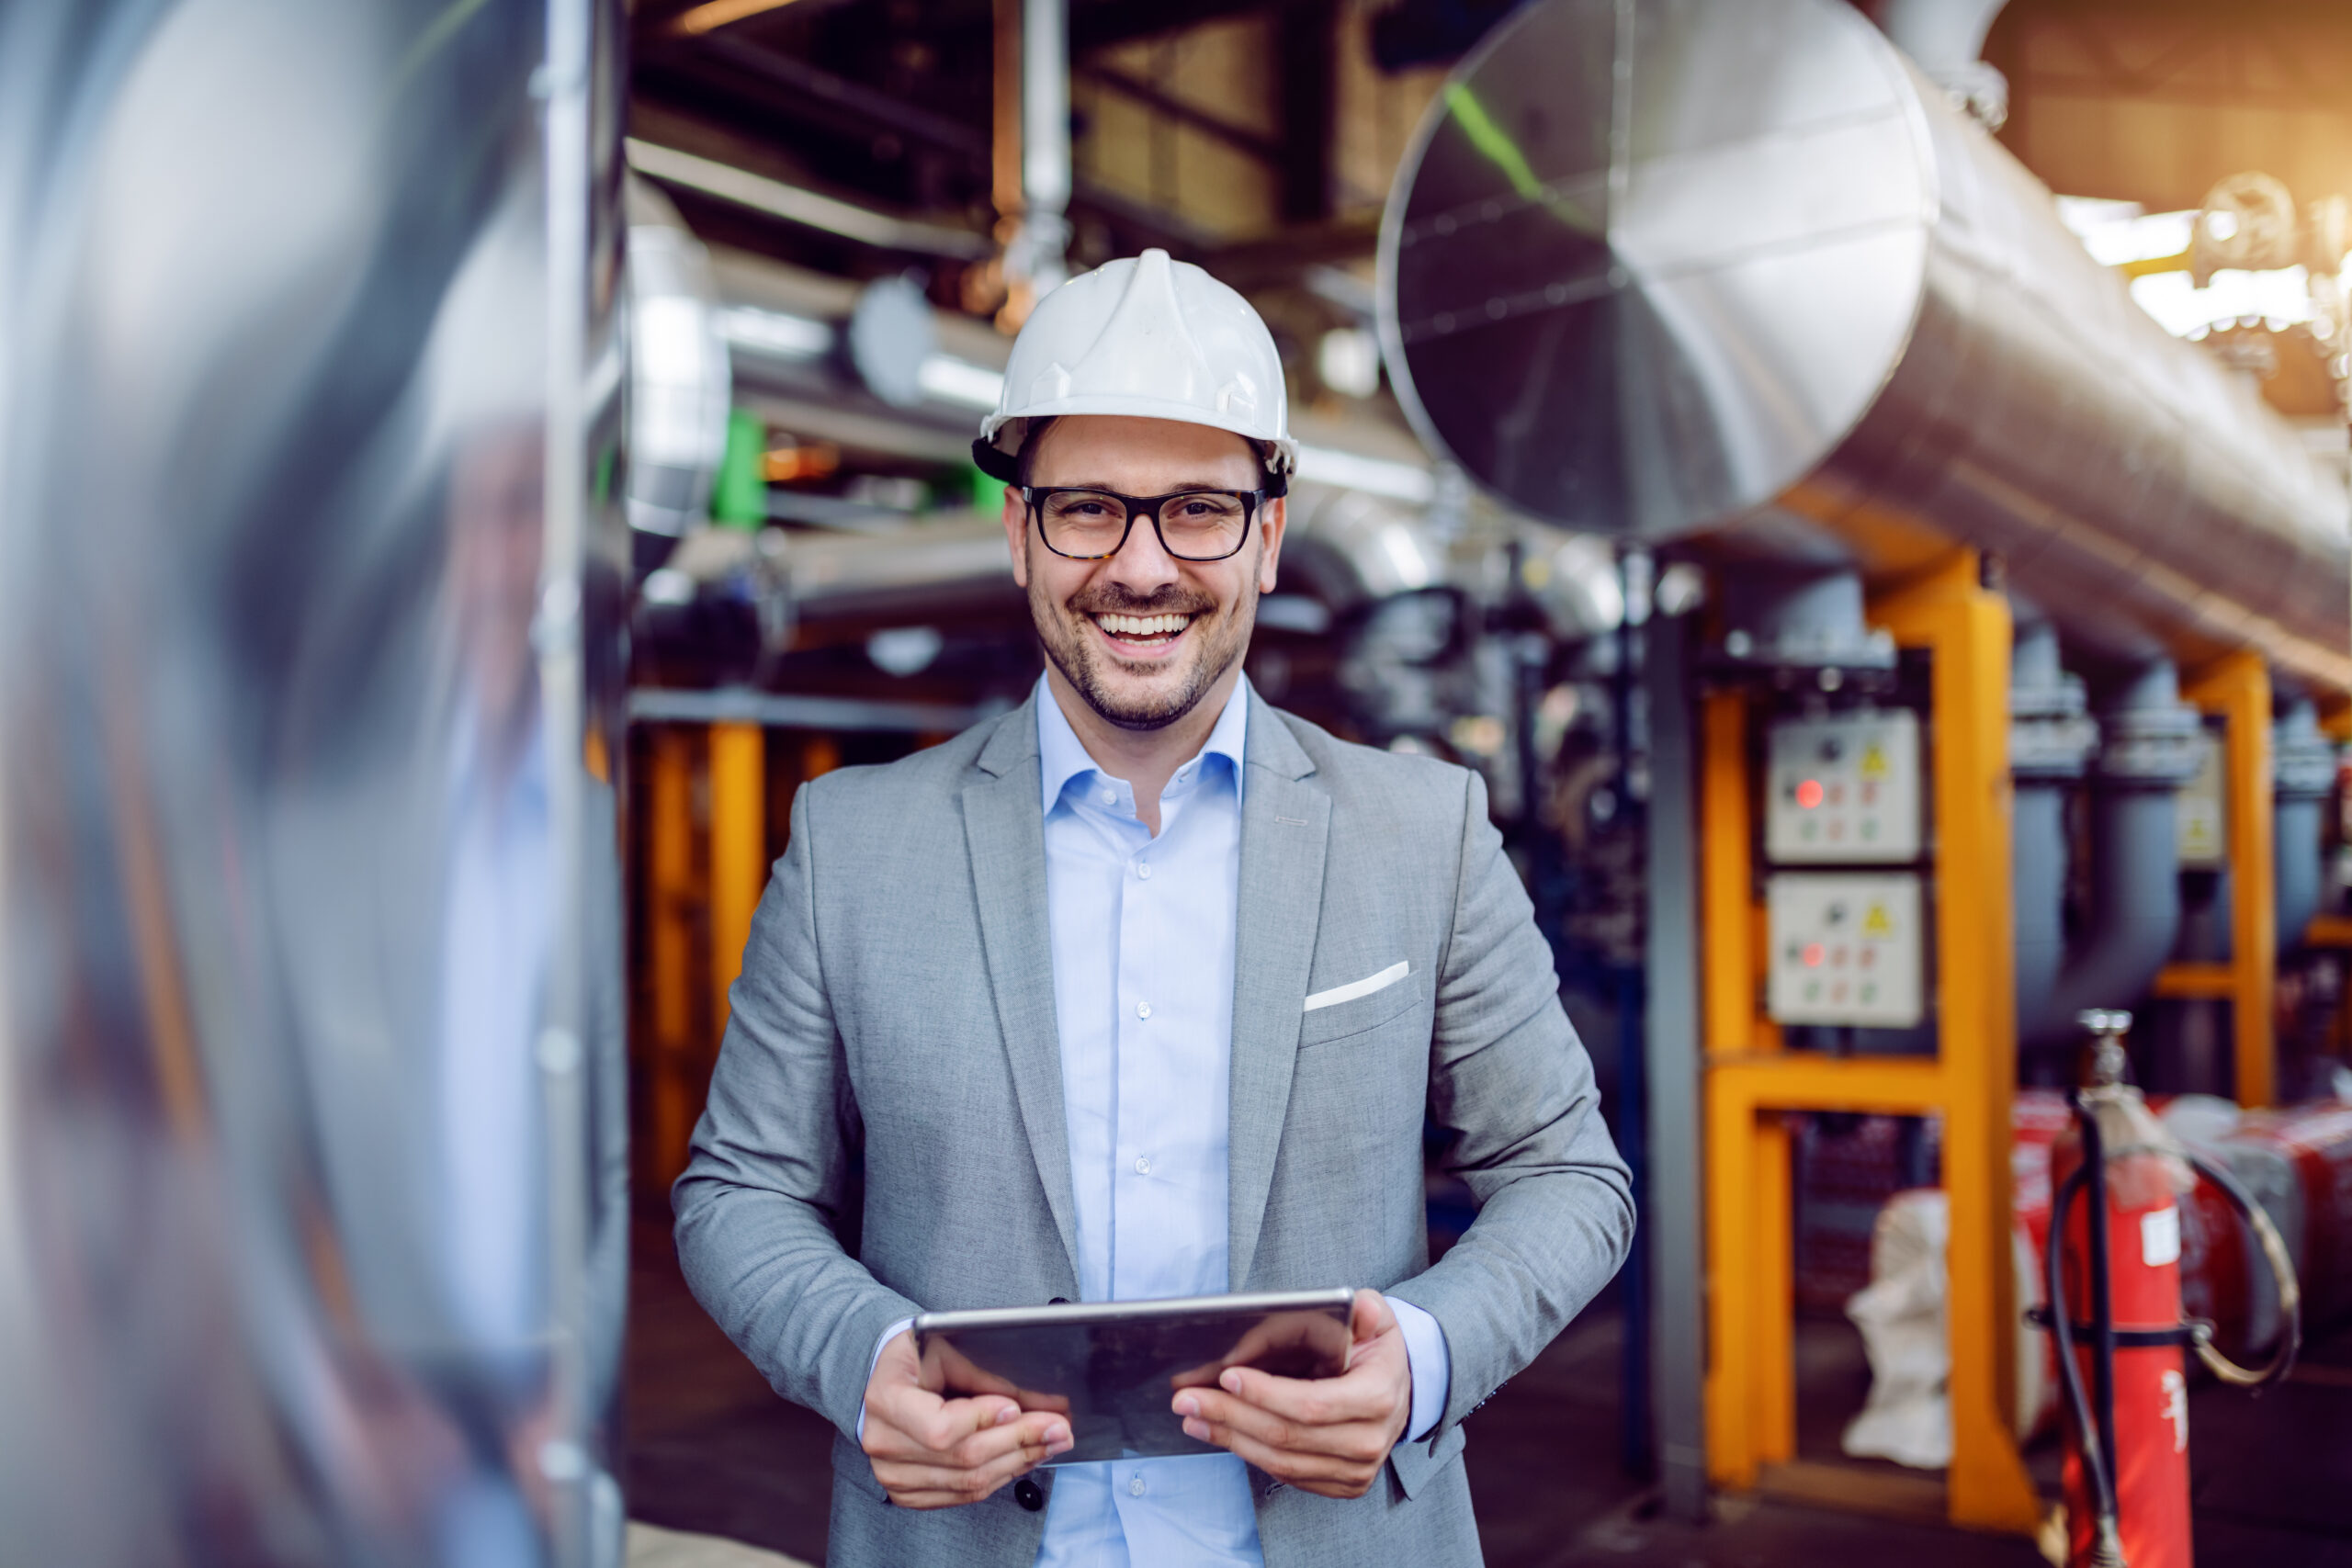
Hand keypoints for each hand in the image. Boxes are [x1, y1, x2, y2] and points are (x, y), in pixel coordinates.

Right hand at [860, 1329, 1073, 1507]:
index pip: (939, 1427)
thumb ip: (989, 1377)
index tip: (1015, 1407)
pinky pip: (963, 1495)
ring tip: (1051, 1443)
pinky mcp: (906, 1494)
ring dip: (1019, 1462)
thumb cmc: (918, 1357)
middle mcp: (883, 1442)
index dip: (982, 1421)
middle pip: (963, 1457)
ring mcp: (892, 1474)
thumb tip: (1042, 1403)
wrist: (885, 1378)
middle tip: (1059, 1428)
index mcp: (886, 1398)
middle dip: (1020, 1441)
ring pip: (969, 1482)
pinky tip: (1023, 1458)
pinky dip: (1000, 1477)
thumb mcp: (948, 1350)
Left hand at [1171, 1289, 1411, 1499]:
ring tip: (1193, 1416)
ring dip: (1230, 1438)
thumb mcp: (1377, 1320)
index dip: (1266, 1394)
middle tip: (1187, 1398)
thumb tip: (1355, 1306)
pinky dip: (1248, 1453)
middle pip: (1287, 1437)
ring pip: (1281, 1462)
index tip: (1227, 1376)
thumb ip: (1364, 1310)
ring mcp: (1355, 1471)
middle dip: (1230, 1416)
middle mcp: (1368, 1442)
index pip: (1312, 1404)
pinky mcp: (1341, 1485)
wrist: (1400, 1391)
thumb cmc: (1377, 1351)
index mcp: (1378, 1398)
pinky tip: (1219, 1432)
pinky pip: (1286, 1475)